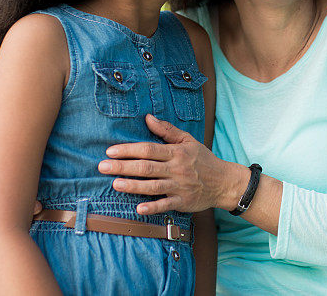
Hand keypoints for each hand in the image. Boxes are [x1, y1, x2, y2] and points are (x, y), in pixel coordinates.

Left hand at [98, 114, 238, 214]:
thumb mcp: (188, 140)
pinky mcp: (183, 202)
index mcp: (176, 152)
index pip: (148, 149)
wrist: (224, 182)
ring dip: (133, 186)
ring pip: (153, 186)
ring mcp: (179, 186)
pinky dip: (152, 207)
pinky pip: (166, 205)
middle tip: (102, 167)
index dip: (128, 150)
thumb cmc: (203, 159)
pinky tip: (138, 208)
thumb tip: (147, 118)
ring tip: (115, 184)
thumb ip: (167, 130)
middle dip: (123, 167)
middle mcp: (176, 169)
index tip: (110, 151)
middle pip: (146, 167)